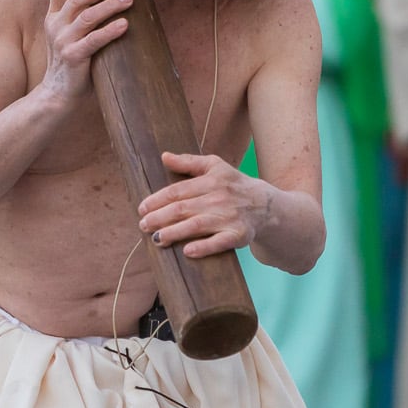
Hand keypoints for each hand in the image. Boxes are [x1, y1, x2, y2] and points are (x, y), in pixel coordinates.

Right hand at [39, 0, 130, 103]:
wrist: (59, 94)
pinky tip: (124, 24)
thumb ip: (83, 18)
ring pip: (87, 17)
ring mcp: (63, 42)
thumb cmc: (73, 62)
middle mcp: (56, 27)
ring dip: (109, 5)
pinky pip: (93, 40)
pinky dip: (110, 31)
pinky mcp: (73, 58)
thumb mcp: (72, 36)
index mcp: (54, 18)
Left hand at [137, 150, 271, 257]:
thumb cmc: (233, 184)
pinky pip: (219, 242)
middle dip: (160, 217)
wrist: (264, 205)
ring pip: (197, 225)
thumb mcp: (214, 166)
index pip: (178, 191)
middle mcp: (219, 197)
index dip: (157, 200)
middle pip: (183, 209)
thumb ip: (188, 162)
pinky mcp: (238, 235)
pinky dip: (204, 247)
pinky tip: (188, 251)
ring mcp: (229, 217)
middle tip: (143, 225)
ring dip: (174, 233)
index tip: (142, 208)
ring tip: (157, 239)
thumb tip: (164, 156)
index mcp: (211, 180)